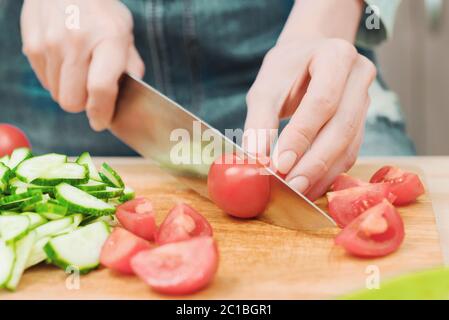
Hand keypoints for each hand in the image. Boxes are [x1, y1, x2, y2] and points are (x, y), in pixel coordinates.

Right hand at [20, 0, 144, 130]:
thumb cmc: (101, 11)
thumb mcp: (124, 33)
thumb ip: (130, 66)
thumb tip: (128, 98)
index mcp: (108, 40)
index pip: (101, 90)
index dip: (101, 113)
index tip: (101, 121)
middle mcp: (76, 42)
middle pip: (72, 101)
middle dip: (84, 104)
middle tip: (92, 92)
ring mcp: (50, 44)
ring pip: (57, 94)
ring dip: (70, 91)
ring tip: (79, 71)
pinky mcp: (32, 45)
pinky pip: (44, 81)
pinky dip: (56, 79)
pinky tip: (65, 62)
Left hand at [244, 38, 375, 199]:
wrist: (306, 57)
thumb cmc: (284, 71)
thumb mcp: (266, 88)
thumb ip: (260, 122)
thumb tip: (256, 159)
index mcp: (336, 56)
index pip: (322, 101)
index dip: (302, 136)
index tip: (279, 164)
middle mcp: (359, 76)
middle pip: (342, 126)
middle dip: (315, 162)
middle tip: (291, 187)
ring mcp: (366, 99)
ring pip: (350, 144)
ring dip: (323, 173)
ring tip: (298, 192)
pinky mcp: (362, 122)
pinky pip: (349, 152)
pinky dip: (329, 173)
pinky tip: (310, 186)